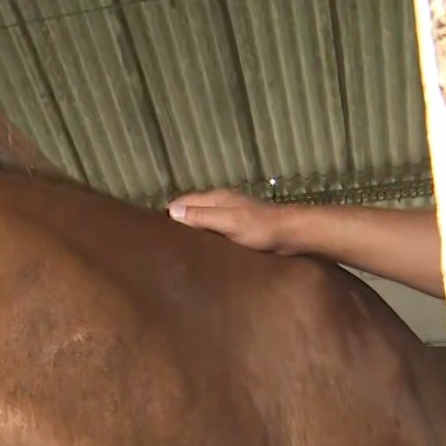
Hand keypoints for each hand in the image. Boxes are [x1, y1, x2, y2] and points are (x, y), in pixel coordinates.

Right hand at [166, 189, 295, 253]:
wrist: (292, 234)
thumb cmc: (260, 228)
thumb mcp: (228, 222)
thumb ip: (201, 217)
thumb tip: (172, 212)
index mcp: (216, 198)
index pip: (182, 202)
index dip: (168, 213)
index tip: (153, 229)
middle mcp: (220, 203)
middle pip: (191, 209)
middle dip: (177, 220)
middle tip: (161, 241)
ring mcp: (229, 214)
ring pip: (202, 219)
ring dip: (190, 229)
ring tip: (176, 246)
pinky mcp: (237, 226)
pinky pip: (213, 228)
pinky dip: (203, 235)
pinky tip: (200, 247)